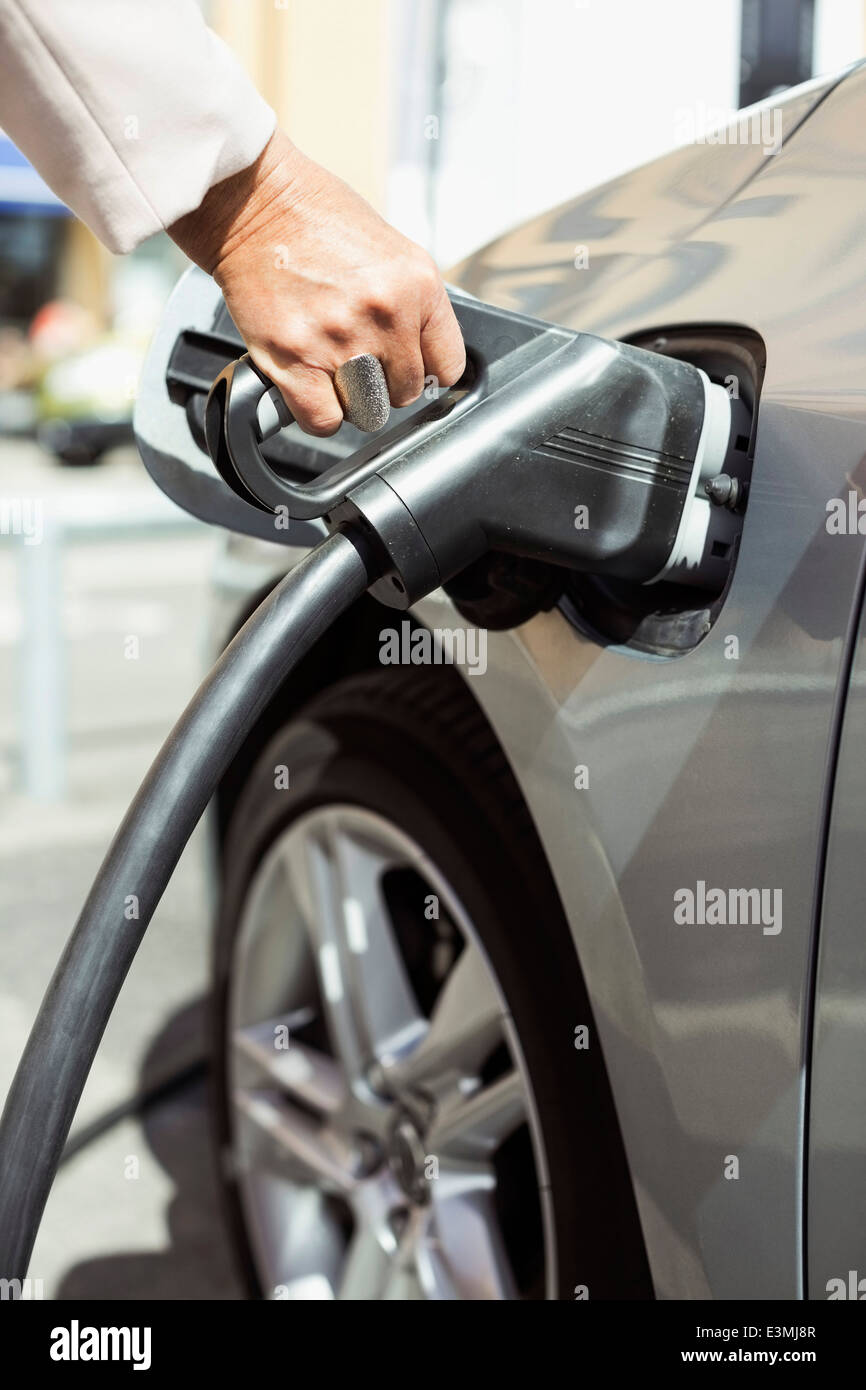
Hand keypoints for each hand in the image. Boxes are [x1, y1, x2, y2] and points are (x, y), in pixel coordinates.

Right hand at [169, 131, 464, 434]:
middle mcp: (385, 314)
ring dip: (350, 400)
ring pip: (367, 411)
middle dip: (383, 383)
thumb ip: (412, 304)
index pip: (448, 365)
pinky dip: (317, 413)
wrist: (253, 202)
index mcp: (418, 285)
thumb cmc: (316, 218)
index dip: (426, 369)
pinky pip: (324, 420)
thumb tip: (422, 356)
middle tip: (358, 358)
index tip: (408, 365)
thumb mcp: (391, 250)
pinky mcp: (295, 358)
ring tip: (331, 368)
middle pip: (405, 392)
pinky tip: (310, 386)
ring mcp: (340, 339)